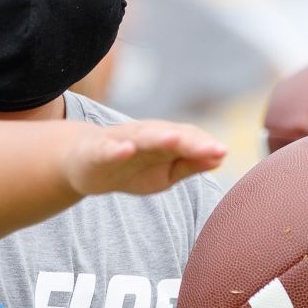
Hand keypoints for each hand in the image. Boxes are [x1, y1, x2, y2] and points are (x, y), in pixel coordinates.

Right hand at [63, 120, 227, 196]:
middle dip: (190, 141)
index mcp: (163, 140)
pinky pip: (106, 149)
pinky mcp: (97, 151)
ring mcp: (120, 141)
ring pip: (141, 137)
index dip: (204, 145)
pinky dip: (116, 149)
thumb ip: (190, 165)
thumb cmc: (131, 168)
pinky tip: (126, 151)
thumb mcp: (165, 172)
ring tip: (175, 139)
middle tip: (212, 148)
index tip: (222, 152)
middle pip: (169, 135)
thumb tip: (221, 157)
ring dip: (158, 137)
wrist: (84, 164)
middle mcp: (144, 136)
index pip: (187, 138)